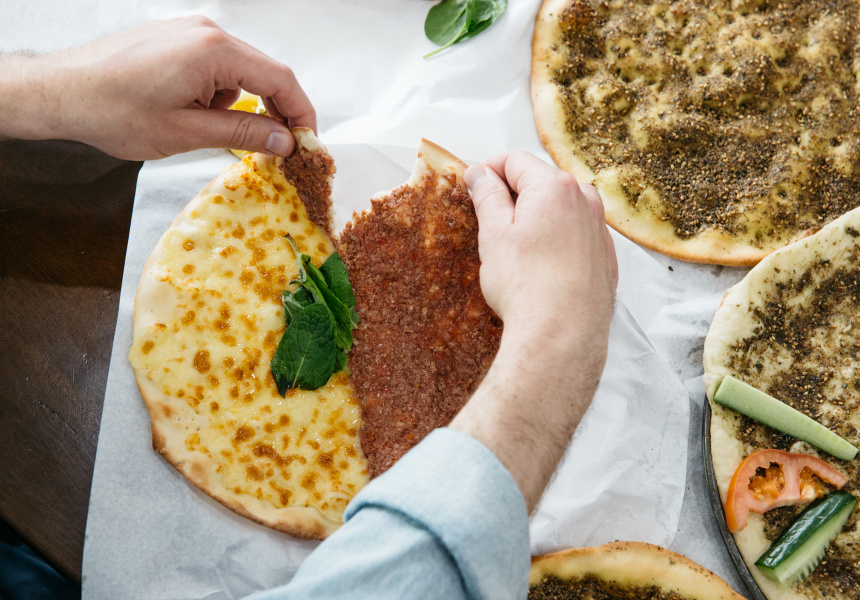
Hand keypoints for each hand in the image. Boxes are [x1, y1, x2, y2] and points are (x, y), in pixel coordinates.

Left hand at [0, 17, 314, 159]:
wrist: (62, 91)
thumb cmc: (114, 111)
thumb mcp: (187, 132)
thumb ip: (243, 133)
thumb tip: (284, 140)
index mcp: (213, 50)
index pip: (280, 79)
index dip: (301, 113)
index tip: (308, 142)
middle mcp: (206, 32)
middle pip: (264, 72)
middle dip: (273, 111)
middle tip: (277, 147)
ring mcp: (190, 32)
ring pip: (239, 72)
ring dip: (237, 105)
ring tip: (204, 129)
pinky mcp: (176, 39)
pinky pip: (215, 66)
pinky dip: (216, 94)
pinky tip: (189, 111)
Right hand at [465, 152, 616, 350]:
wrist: (563, 334)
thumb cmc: (526, 285)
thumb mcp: (494, 234)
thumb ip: (487, 196)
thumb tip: (480, 175)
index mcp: (555, 187)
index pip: (514, 160)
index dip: (488, 170)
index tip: (472, 185)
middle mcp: (584, 200)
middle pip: (540, 181)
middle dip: (512, 193)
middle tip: (487, 218)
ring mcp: (599, 229)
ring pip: (560, 208)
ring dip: (535, 215)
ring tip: (513, 244)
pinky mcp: (605, 257)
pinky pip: (576, 234)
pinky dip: (556, 238)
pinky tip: (539, 264)